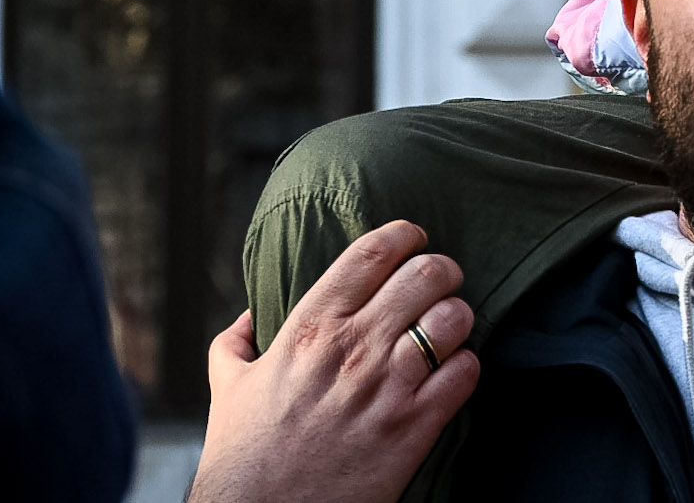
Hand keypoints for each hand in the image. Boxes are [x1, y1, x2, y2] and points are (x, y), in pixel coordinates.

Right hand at [189, 220, 478, 502]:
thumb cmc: (243, 458)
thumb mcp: (226, 388)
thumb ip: (235, 343)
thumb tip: (248, 316)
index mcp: (310, 327)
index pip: (371, 253)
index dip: (403, 234)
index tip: (413, 237)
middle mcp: (353, 347)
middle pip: (424, 274)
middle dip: (442, 270)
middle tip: (441, 280)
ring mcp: (387, 386)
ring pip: (453, 319)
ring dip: (458, 317)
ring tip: (450, 326)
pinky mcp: (413, 428)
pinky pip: (465, 374)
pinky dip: (467, 365)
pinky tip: (455, 371)